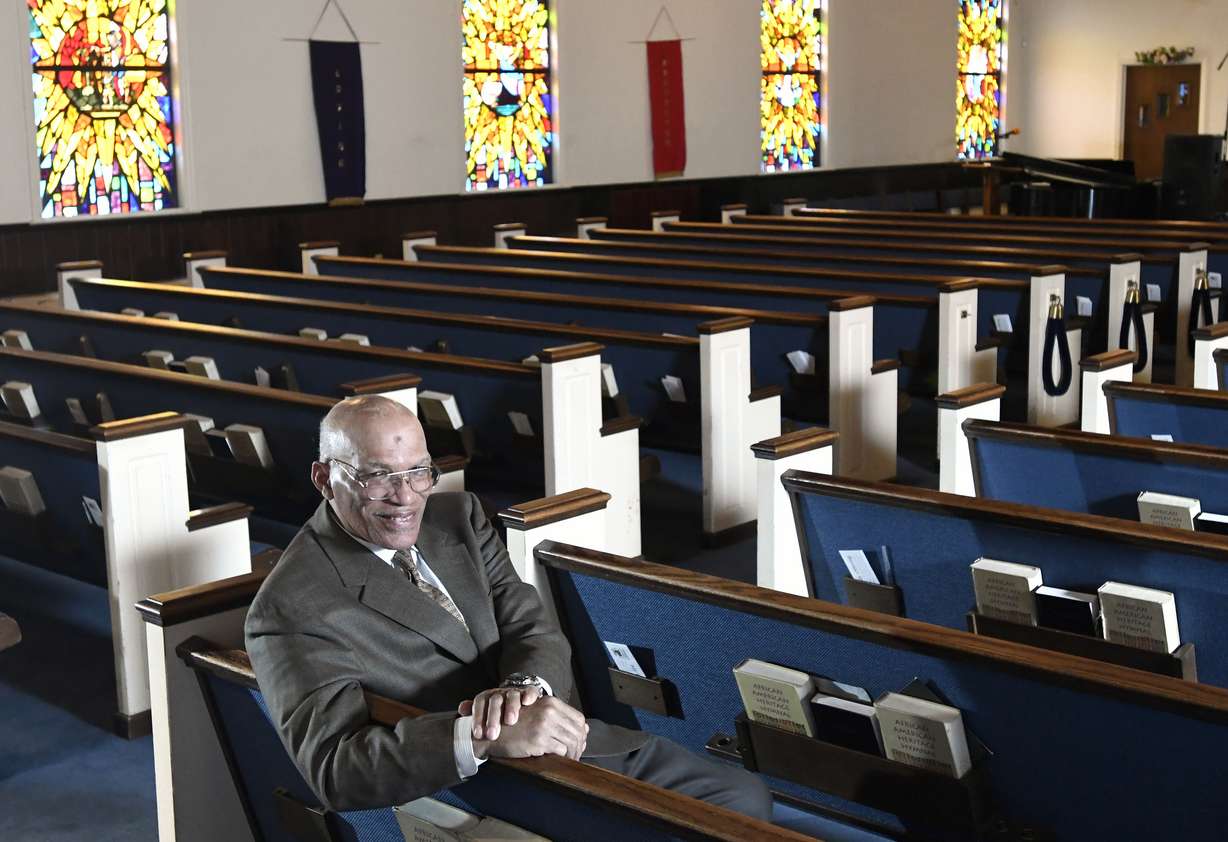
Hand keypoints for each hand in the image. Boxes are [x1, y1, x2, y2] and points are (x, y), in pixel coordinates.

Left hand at [458, 685, 543, 740]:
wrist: (517, 701)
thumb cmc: (499, 713)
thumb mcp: (486, 714)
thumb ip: (474, 713)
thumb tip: (461, 709)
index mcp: (487, 698)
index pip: (479, 703)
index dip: (478, 718)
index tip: (478, 734)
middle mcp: (500, 693)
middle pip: (495, 700)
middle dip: (493, 717)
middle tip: (492, 734)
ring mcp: (515, 692)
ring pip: (512, 695)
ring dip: (510, 707)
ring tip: (510, 721)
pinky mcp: (529, 693)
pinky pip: (530, 691)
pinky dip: (528, 695)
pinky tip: (527, 702)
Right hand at [472, 696, 588, 761]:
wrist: (491, 732)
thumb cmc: (513, 725)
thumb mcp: (536, 713)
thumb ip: (557, 717)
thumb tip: (584, 730)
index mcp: (550, 702)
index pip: (578, 718)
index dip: (581, 732)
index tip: (579, 742)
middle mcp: (549, 711)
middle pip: (577, 731)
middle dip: (580, 745)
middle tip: (577, 754)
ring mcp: (544, 725)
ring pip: (571, 742)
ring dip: (573, 753)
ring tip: (571, 760)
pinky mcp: (539, 740)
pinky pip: (561, 751)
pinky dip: (564, 758)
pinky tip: (561, 762)